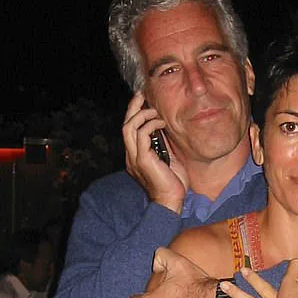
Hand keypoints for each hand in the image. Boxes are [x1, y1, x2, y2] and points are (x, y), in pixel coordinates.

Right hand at [122, 92, 188, 212]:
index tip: (143, 102)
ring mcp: (135, 158)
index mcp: (135, 157)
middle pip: (125, 125)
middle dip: (132, 108)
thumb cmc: (172, 183)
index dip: (134, 114)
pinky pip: (142, 135)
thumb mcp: (167, 158)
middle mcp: (131, 156)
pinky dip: (151, 125)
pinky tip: (161, 124)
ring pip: (129, 127)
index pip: (129, 131)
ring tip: (155, 112)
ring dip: (142, 115)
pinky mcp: (143, 160)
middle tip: (142, 95)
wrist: (171, 201)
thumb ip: (162, 144)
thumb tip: (163, 127)